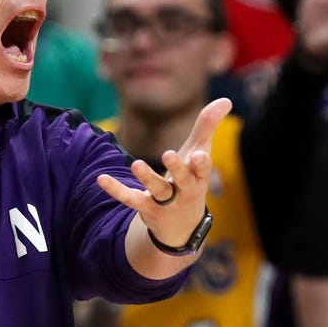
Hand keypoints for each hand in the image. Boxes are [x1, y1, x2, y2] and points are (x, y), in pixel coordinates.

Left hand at [96, 97, 230, 247]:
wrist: (182, 226)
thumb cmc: (192, 179)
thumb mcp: (199, 154)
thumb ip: (207, 127)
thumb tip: (226, 100)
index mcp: (199, 177)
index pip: (203, 170)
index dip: (201, 164)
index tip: (199, 155)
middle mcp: (185, 191)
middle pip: (183, 181)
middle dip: (177, 168)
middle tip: (168, 155)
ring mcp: (166, 202)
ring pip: (157, 190)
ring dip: (147, 177)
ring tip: (135, 164)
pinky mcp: (146, 208)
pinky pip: (130, 199)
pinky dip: (116, 190)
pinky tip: (101, 179)